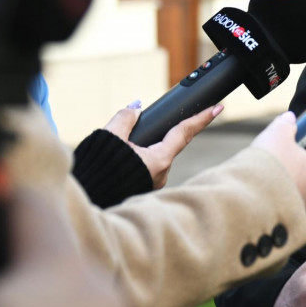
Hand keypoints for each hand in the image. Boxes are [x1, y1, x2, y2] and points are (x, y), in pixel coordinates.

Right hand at [105, 101, 222, 188]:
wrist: (87, 198)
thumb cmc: (99, 169)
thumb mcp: (110, 137)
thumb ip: (125, 118)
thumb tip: (135, 108)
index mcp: (159, 159)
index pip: (185, 133)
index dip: (202, 118)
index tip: (218, 108)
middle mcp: (162, 173)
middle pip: (171, 144)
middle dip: (169, 130)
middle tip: (164, 120)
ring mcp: (155, 182)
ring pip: (158, 156)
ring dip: (150, 147)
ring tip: (128, 145)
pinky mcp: (145, 188)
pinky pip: (150, 167)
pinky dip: (143, 158)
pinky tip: (128, 157)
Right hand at [251, 111, 305, 209]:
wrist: (246, 198)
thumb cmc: (268, 165)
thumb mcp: (277, 133)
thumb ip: (286, 124)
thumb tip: (289, 119)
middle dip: (301, 163)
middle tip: (285, 154)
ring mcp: (300, 207)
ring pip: (299, 188)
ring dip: (288, 180)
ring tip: (270, 172)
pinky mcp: (285, 218)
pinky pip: (285, 202)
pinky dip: (277, 194)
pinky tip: (264, 186)